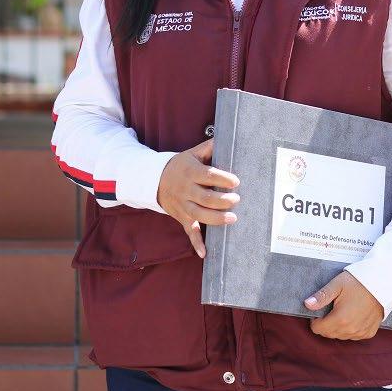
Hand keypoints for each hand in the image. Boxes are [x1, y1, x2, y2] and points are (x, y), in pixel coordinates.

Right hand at [157, 139, 239, 257]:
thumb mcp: (191, 154)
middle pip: (205, 198)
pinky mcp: (181, 217)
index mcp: (190, 172)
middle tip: (236, 200)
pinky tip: (205, 253)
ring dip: (216, 219)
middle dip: (222, 201)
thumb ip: (208, 148)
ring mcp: (182, 205)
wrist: (155, 180)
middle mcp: (185, 190)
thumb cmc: (180, 166)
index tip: (236, 181)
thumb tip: (225, 138)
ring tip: (232, 218)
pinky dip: (196, 243)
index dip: (223, 179)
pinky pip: (188, 231)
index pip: (208, 175)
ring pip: (199, 215)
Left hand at [304, 271, 382, 340]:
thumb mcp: (337, 285)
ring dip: (337, 327)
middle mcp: (350, 330)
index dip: (316, 319)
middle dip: (325, 324)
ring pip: (340, 336)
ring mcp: (360, 332)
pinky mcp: (368, 333)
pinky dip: (350, 329)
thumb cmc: (358, 282)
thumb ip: (321, 296)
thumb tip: (307, 304)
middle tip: (332, 308)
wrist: (382, 284)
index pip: (318, 329)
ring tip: (343, 311)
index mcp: (340, 319)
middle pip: (328, 334)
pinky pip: (353, 336)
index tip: (321, 310)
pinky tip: (353, 316)